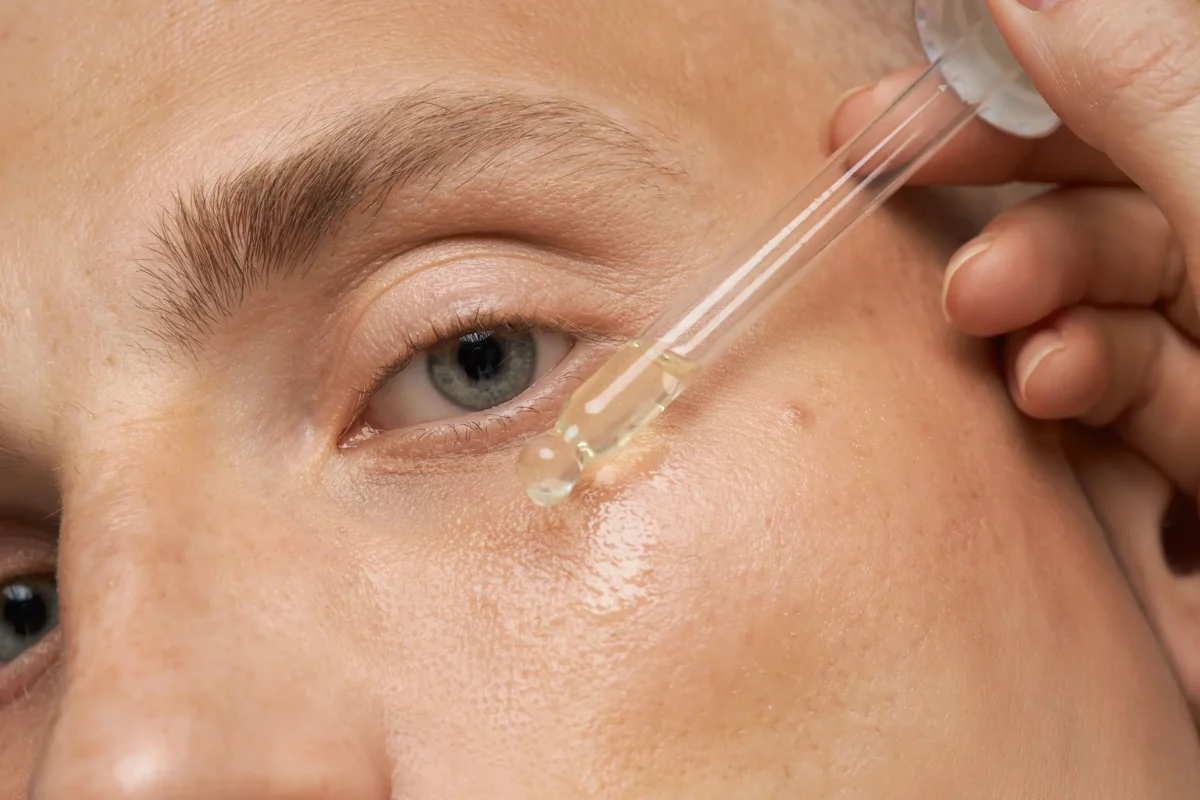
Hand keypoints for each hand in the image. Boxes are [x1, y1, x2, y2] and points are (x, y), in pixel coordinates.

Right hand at [828, 0, 1199, 707]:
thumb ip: (1147, 91)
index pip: (1118, 83)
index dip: (995, 98)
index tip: (878, 129)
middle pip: (1103, 200)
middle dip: (1017, 231)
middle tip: (947, 273)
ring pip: (1109, 303)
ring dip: (1044, 320)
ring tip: (1015, 350)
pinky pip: (1132, 388)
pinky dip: (1084, 387)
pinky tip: (1052, 391)